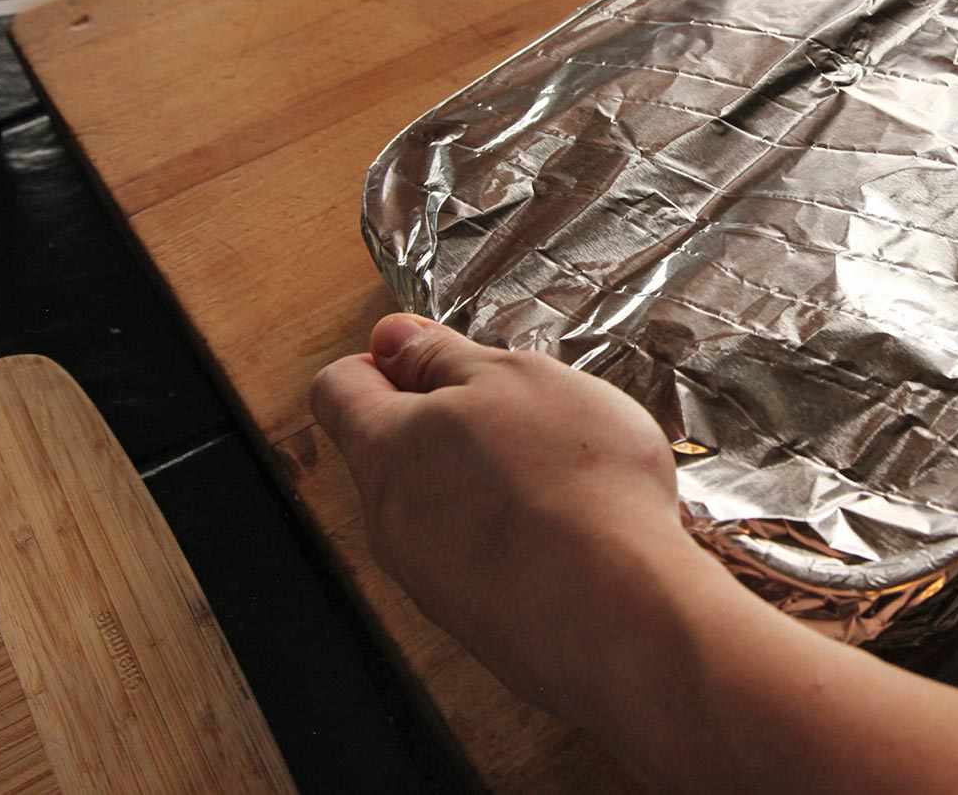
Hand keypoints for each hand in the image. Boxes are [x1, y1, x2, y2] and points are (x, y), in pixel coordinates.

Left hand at [309, 314, 686, 713]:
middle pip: (394, 452)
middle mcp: (390, 518)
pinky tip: (573, 529)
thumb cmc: (569, 479)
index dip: (380, 362)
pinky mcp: (478, 620)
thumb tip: (389, 337)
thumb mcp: (513, 379)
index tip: (433, 357)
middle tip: (523, 412)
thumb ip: (443, 356)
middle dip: (451, 424)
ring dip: (489, 483)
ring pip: (442, 509)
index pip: (339, 391)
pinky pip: (481, 560)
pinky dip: (517, 535)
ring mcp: (430, 579)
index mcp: (385, 446)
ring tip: (561, 474)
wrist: (618, 611)